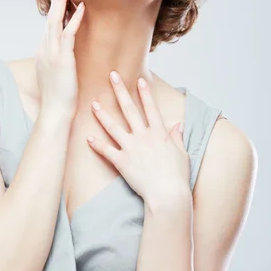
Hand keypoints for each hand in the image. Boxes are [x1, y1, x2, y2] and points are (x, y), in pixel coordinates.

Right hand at [35, 0, 84, 118]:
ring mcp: (52, 52)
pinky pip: (69, 34)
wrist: (55, 112)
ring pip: (56, 20)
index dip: (55, 6)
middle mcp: (45, 48)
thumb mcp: (56, 75)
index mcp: (44, 51)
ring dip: (62, 0)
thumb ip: (58, 62)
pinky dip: (75, 19)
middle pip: (50, 16)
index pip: (50, 23)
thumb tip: (64, 57)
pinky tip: (81, 6)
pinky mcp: (62, 59)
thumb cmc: (58, 98)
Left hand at [86, 71, 190, 202]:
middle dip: (120, 91)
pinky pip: (106, 151)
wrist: (167, 195)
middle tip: (112, 76)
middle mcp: (144, 136)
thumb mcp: (182, 154)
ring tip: (93, 104)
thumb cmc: (177, 177)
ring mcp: (131, 148)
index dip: (145, 93)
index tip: (139, 80)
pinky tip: (87, 138)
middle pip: (129, 110)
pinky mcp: (122, 162)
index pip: (151, 108)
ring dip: (102, 114)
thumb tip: (178, 125)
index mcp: (159, 133)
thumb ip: (177, 138)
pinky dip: (97, 145)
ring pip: (113, 127)